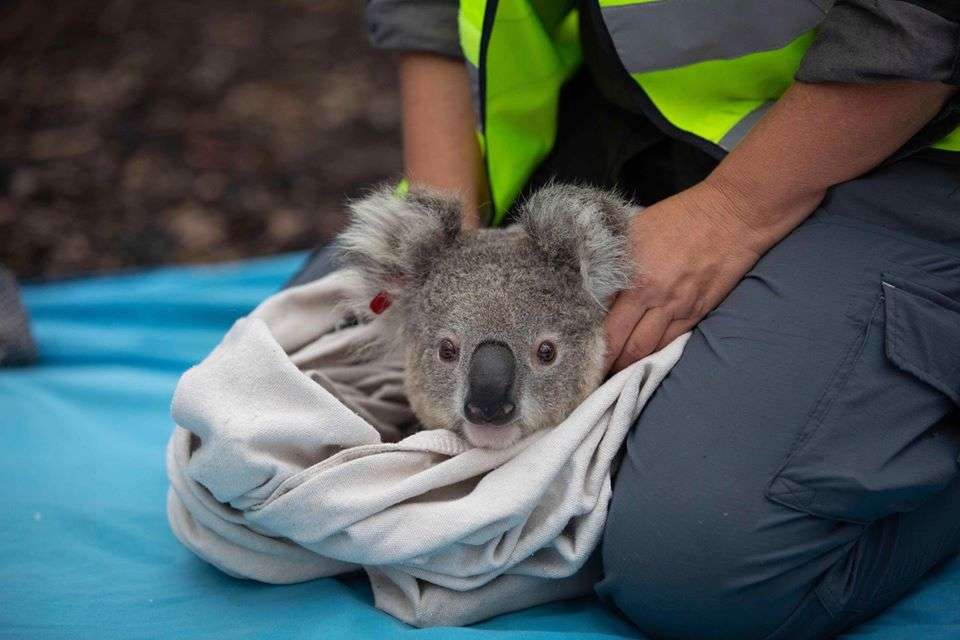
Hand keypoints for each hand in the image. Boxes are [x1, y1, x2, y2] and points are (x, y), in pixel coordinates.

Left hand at [603, 179, 768, 372]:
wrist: (733, 214)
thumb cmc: (681, 215)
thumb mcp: (636, 230)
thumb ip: (614, 260)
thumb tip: (592, 282)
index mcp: (635, 278)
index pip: (606, 323)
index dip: (592, 345)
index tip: (581, 355)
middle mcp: (655, 298)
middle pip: (626, 346)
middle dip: (609, 365)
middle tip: (594, 376)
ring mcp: (680, 308)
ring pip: (650, 350)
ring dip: (632, 366)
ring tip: (616, 374)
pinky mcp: (699, 311)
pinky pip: (673, 341)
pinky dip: (657, 353)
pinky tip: (646, 359)